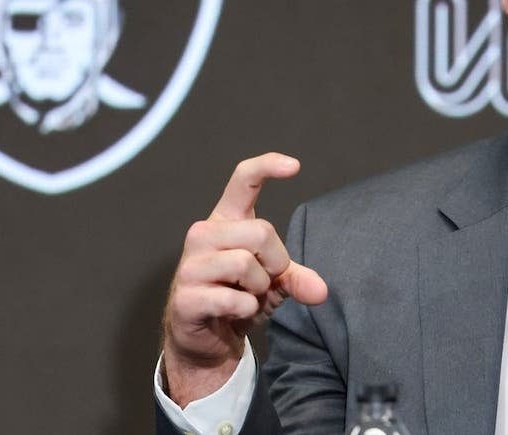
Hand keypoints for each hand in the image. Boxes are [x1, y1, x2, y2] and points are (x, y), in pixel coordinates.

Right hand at [161, 153, 328, 405]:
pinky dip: (247, 310)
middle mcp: (204, 235)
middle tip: (264, 282)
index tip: (295, 166)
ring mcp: (191, 265)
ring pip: (246, 264)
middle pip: (261, 232)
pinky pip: (235, 299)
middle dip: (275, 262)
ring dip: (259, 289)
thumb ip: (297, 278)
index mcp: (225, 220)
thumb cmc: (238, 298)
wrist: (206, 340)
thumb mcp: (273, 282)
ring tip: (247, 297)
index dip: (267, 166)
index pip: (243, 180)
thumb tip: (321, 292)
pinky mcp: (186, 297)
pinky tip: (235, 313)